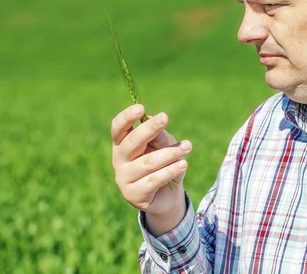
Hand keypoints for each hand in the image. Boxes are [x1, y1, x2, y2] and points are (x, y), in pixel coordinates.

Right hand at [111, 104, 191, 232]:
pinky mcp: (133, 195)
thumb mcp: (166, 147)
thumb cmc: (164, 165)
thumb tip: (155, 122)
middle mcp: (119, 160)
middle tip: (165, 117)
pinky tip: (183, 164)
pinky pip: (153, 180)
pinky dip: (170, 171)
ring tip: (188, 146)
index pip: (118, 128)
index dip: (126, 117)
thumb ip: (161, 137)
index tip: (141, 108)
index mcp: (123, 144)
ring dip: (170, 153)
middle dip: (149, 129)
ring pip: (148, 162)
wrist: (167, 197)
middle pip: (131, 142)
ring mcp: (123, 178)